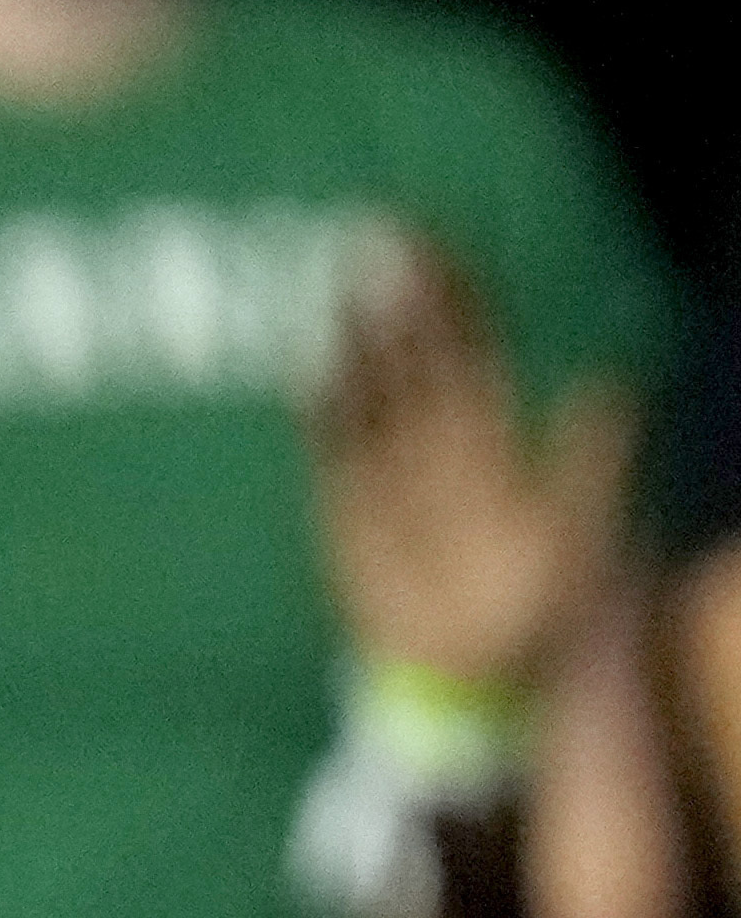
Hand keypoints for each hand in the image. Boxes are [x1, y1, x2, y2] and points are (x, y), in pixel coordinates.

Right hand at [314, 236, 636, 700]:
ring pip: (371, 396)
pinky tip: (311, 369)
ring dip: (355, 342)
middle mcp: (439, 450)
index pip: (470, 352)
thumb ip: (589, 465)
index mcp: (492, 443)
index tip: (437, 246)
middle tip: (377, 236)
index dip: (457, 300)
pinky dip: (323, 416)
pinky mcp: (347, 518)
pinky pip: (333, 456)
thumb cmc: (536, 611)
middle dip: (398, 301)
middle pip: (415, 360)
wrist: (473, 682)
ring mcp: (388, 481)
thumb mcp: (580, 537)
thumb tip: (607, 387)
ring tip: (339, 285)